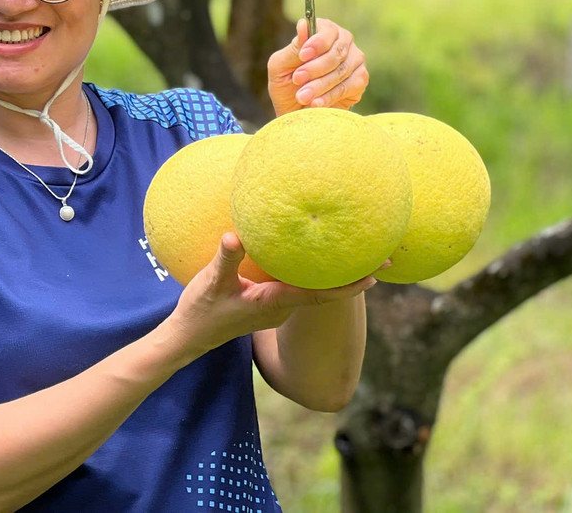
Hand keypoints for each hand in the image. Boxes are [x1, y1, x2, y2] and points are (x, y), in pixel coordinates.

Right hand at [162, 233, 376, 362]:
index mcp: (275, 302)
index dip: (348, 286)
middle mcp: (282, 307)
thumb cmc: (202, 311)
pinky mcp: (268, 304)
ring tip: (352, 252)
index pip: (320, 294)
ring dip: (332, 274)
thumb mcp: (210, 282)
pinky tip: (311, 258)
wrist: (191, 337)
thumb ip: (226, 258)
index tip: (374, 276)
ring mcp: (277, 308)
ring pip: (311, 289)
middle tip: (379, 257)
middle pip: (324, 291)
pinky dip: (311, 274)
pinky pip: (297, 288)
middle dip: (351, 275)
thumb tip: (234, 235)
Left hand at [266, 17, 368, 116]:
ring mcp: (355, 60)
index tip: (303, 55)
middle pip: (336, 52)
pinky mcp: (360, 80)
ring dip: (319, 85)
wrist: (294, 110)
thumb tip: (302, 24)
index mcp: (323, 31)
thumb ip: (293, 48)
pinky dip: (330, 96)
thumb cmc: (286, 83)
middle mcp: (343, 42)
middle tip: (297, 79)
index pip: (327, 30)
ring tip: (302, 95)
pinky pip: (348, 86)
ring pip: (341, 71)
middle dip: (314, 68)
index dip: (316, 43)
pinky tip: (316, 103)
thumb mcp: (281, 65)